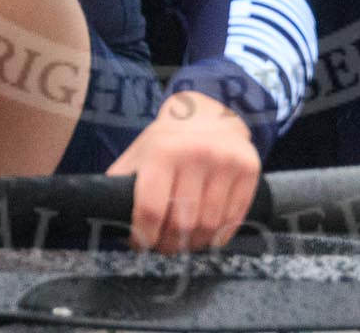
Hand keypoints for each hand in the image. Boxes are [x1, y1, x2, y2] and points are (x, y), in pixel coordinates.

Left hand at [105, 90, 258, 252]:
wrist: (210, 112)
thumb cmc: (168, 140)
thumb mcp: (139, 153)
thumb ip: (121, 184)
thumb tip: (109, 224)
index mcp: (164, 150)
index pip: (152, 209)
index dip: (144, 236)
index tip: (141, 244)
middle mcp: (197, 153)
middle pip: (181, 223)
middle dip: (168, 244)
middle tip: (162, 247)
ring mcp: (227, 162)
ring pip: (208, 226)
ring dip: (193, 244)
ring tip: (183, 242)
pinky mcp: (249, 170)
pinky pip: (233, 220)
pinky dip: (217, 236)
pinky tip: (206, 234)